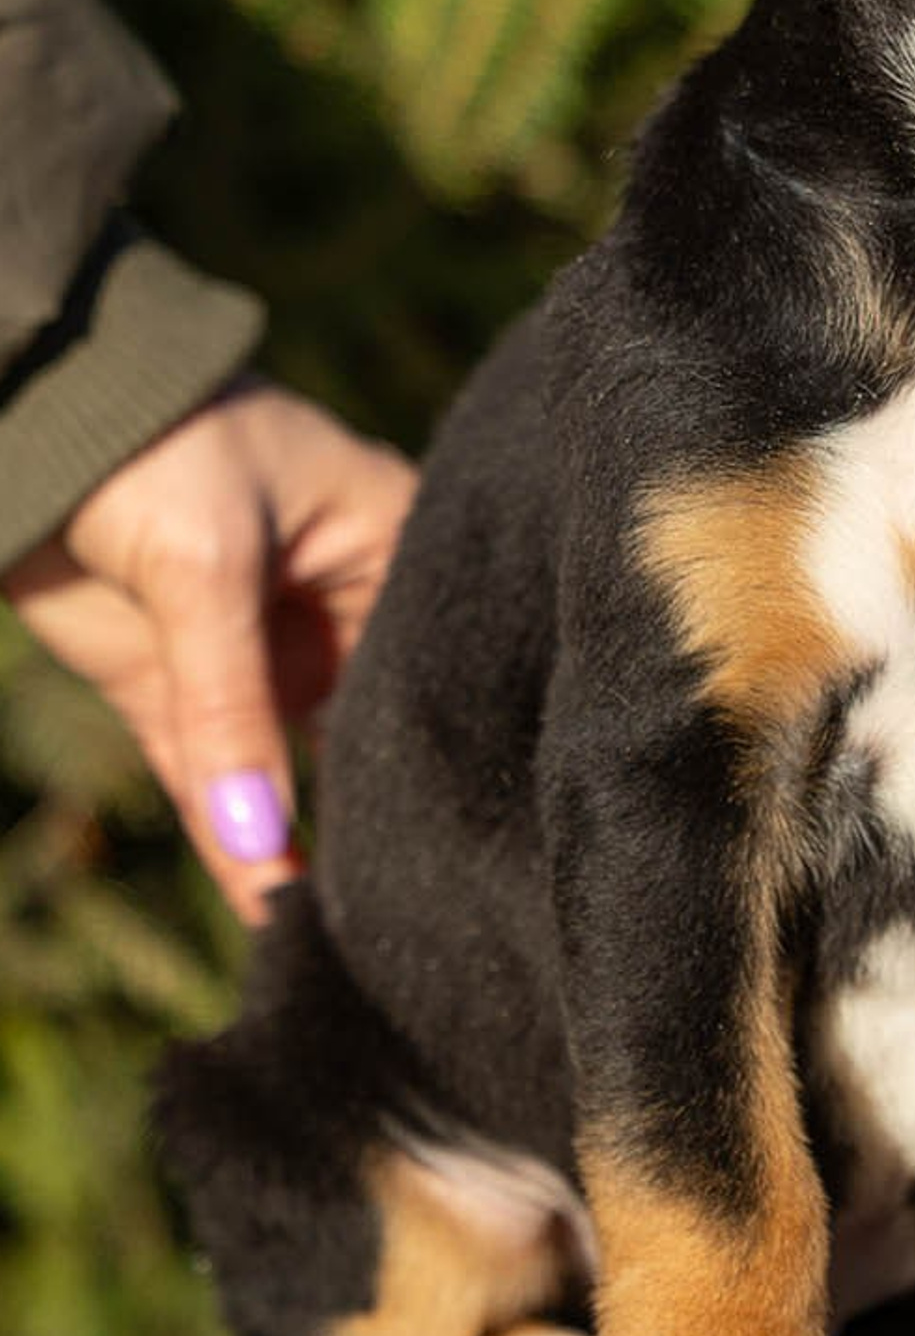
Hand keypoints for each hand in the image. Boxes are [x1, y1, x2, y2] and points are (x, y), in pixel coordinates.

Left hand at [2, 381, 415, 921]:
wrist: (29, 404)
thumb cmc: (157, 445)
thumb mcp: (206, 570)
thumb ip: (232, 714)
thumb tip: (262, 852)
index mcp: (394, 547)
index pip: (428, 668)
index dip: (429, 750)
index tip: (451, 846)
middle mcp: (341, 605)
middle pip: (368, 727)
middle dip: (373, 810)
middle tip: (395, 915)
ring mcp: (255, 651)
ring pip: (285, 766)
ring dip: (295, 838)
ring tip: (333, 931)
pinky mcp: (174, 688)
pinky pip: (211, 778)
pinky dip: (229, 838)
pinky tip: (265, 904)